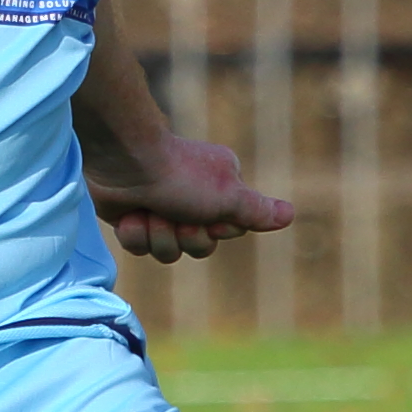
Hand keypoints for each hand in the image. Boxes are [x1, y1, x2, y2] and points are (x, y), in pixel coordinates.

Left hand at [85, 131, 293, 263]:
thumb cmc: (180, 175)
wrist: (123, 160)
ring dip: (157, 235)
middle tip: (175, 213)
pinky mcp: (132, 216)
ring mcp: (160, 208)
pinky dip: (134, 232)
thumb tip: (289, 215)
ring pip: (167, 251)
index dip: (215, 231)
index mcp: (220, 189)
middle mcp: (192, 198)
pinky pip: (138, 246)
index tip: (208, 215)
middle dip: (184, 236)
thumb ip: (257, 210)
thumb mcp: (228, 196)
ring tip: (151, 211)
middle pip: (198, 247)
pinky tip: (131, 213)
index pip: (228, 232)